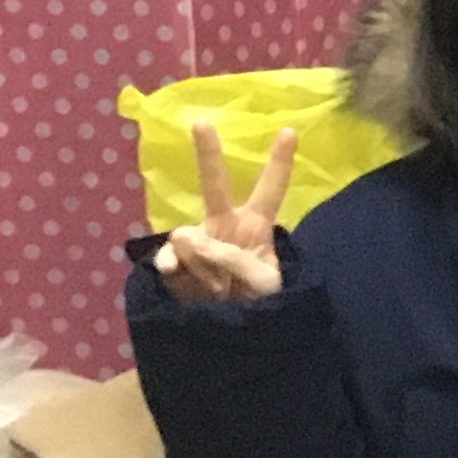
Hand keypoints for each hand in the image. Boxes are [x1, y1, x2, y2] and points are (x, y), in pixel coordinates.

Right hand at [151, 121, 294, 301]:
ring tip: (218, 288)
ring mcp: (196, 242)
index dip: (279, 163)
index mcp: (255, 226)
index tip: (289, 131)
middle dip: (208, 154)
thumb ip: (233, 258)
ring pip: (188, 236)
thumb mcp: (263, 282)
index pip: (271, 190)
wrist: (230, 334)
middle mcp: (224, 226)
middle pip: (215, 184)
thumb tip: (187, 239)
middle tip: (201, 123)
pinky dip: (173, 267)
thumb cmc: (258, 303)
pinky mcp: (174, 261)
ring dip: (204, 265)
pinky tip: (176, 275)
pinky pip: (167, 256)